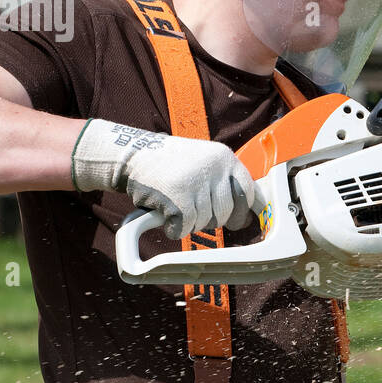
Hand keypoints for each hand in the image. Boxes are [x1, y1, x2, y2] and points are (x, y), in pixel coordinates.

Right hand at [72, 119, 261, 239]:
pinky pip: (185, 228)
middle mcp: (214, 167)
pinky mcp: (178, 199)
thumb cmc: (169, 164)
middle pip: (227, 211)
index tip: (240, 221)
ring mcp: (196, 182)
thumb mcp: (203, 161)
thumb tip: (249, 213)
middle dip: (211, 219)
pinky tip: (165, 215)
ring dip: (189, 222)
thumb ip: (224, 181)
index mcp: (224, 157)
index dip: (245, 210)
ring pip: (206, 222)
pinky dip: (174, 228)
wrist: (132, 154)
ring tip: (174, 204)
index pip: (248, 190)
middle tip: (192, 211)